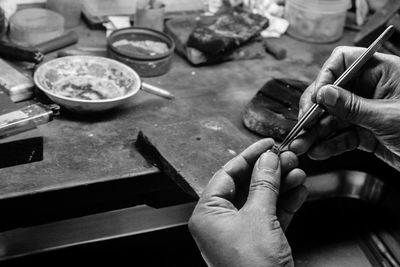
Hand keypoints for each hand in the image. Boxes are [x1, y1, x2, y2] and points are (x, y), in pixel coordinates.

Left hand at [189, 138, 306, 266]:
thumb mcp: (259, 218)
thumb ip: (264, 184)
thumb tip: (268, 160)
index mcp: (208, 214)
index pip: (226, 174)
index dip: (248, 156)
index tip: (266, 145)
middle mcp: (220, 222)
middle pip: (246, 185)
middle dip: (269, 171)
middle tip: (287, 157)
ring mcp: (240, 232)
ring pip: (261, 200)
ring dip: (281, 185)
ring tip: (297, 171)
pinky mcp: (258, 242)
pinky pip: (271, 216)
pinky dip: (286, 203)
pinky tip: (299, 190)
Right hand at [291, 46, 399, 170]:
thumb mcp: (389, 117)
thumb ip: (353, 106)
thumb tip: (323, 94)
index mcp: (382, 72)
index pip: (344, 61)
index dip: (325, 76)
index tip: (315, 97)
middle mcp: (371, 90)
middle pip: (332, 93)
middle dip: (314, 112)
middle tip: (302, 126)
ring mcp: (366, 113)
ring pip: (333, 119)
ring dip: (315, 133)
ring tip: (302, 145)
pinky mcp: (365, 134)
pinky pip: (341, 137)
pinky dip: (329, 145)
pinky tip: (318, 151)